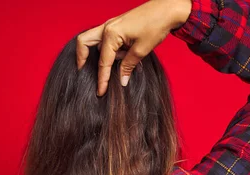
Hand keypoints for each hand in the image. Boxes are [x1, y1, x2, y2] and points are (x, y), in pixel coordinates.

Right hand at [76, 0, 191, 96]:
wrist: (168, 8)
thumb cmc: (156, 25)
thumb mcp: (141, 50)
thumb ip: (128, 66)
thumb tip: (121, 81)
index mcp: (111, 33)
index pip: (103, 61)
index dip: (102, 79)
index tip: (100, 91)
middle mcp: (107, 27)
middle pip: (84, 43)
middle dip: (81, 59)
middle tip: (84, 73)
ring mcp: (111, 24)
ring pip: (92, 40)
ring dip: (97, 54)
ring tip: (115, 64)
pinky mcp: (117, 25)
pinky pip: (104, 38)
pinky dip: (107, 49)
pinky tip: (121, 56)